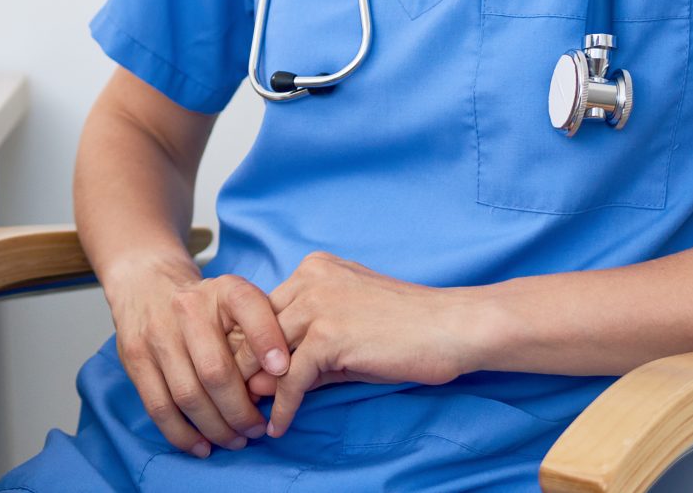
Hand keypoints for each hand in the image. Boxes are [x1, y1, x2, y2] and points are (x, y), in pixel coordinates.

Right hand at [104, 263, 294, 458]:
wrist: (147, 285)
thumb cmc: (207, 304)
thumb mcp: (240, 302)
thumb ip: (263, 334)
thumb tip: (277, 382)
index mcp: (222, 290)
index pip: (248, 307)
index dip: (267, 340)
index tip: (283, 371)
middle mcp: (187, 308)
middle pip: (216, 372)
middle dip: (241, 411)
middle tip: (256, 429)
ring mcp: (157, 335)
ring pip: (188, 396)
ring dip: (216, 428)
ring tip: (235, 440)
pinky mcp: (135, 359)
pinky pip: (159, 408)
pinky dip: (183, 434)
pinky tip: (202, 446)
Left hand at [229, 251, 482, 438]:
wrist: (454, 327)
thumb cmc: (409, 327)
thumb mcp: (351, 323)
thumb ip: (310, 343)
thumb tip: (270, 380)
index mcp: (314, 268)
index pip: (266, 307)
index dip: (254, 343)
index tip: (246, 373)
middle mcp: (309, 279)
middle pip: (259, 327)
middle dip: (248, 364)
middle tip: (239, 398)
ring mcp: (318, 305)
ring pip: (268, 352)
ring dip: (258, 387)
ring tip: (251, 416)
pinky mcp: (329, 337)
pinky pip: (291, 378)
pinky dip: (283, 406)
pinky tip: (279, 426)